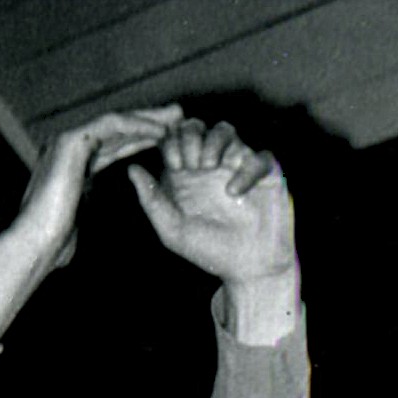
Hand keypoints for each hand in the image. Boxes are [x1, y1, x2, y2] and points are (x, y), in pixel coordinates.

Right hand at [16, 106, 184, 269]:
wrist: (34, 244)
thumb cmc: (53, 245)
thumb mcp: (75, 226)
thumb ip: (80, 216)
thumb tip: (75, 236)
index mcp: (72, 164)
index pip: (112, 144)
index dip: (139, 139)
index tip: (166, 139)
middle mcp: (68, 146)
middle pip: (116, 128)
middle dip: (148, 120)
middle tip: (178, 115)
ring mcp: (67, 140)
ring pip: (116, 121)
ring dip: (148, 118)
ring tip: (176, 117)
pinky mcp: (71, 141)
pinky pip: (112, 125)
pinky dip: (137, 125)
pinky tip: (159, 130)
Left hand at [127, 119, 294, 288]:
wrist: (247, 269)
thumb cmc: (209, 251)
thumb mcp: (172, 230)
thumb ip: (152, 200)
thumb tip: (132, 169)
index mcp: (186, 175)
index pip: (174, 139)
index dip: (171, 142)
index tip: (175, 165)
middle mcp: (211, 165)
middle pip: (197, 126)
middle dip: (190, 138)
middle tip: (190, 164)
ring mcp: (237, 165)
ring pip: (225, 130)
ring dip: (213, 142)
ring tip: (208, 168)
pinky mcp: (266, 173)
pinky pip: (259, 155)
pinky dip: (245, 169)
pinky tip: (233, 192)